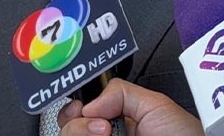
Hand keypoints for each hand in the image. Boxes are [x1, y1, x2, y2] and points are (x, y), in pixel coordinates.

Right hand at [58, 79, 202, 135]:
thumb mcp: (156, 104)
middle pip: (67, 128)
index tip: (81, 107)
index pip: (79, 113)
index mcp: (115, 121)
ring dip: (82, 133)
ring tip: (108, 135)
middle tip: (104, 126)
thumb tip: (90, 104)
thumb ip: (121, 92)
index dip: (75, 108)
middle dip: (77, 122)